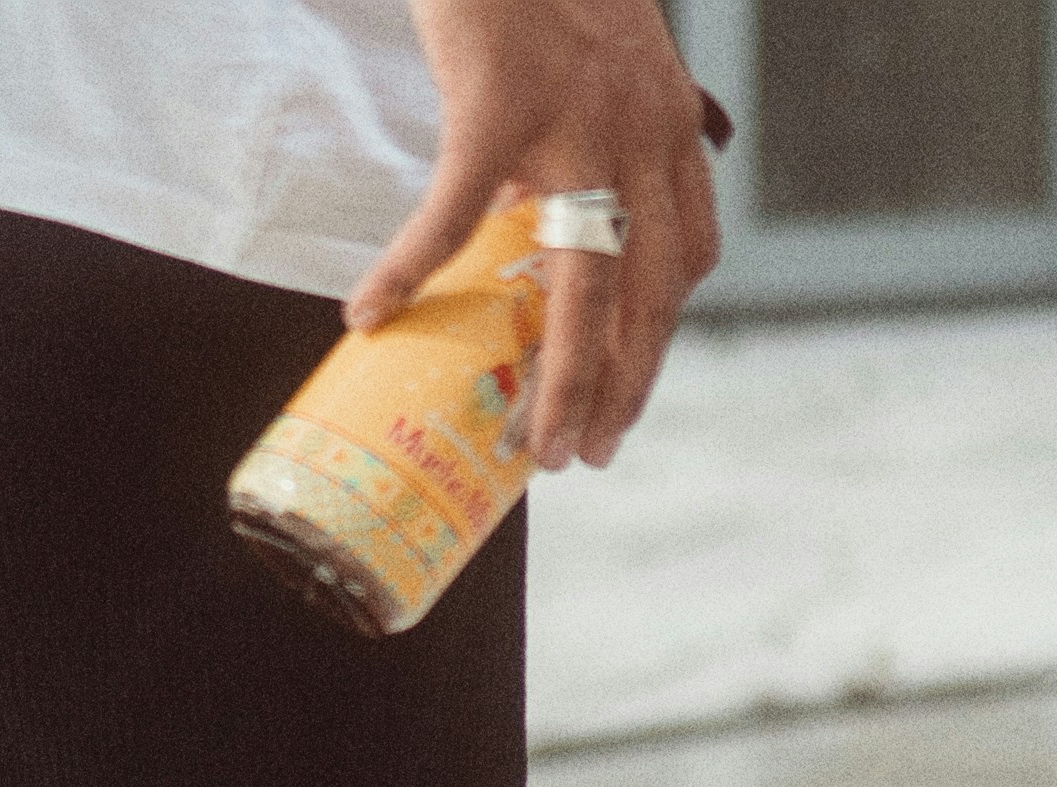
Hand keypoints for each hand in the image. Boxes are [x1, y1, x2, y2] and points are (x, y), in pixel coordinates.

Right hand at [345, 0, 720, 470]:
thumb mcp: (596, 60)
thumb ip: (594, 133)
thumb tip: (542, 208)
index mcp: (663, 123)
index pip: (685, 255)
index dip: (659, 339)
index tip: (627, 397)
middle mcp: (639, 129)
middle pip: (645, 292)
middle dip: (621, 387)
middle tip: (587, 454)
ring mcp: (574, 120)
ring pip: (580, 281)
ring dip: (560, 376)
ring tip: (530, 438)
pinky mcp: (497, 103)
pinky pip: (452, 210)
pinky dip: (410, 270)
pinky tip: (371, 314)